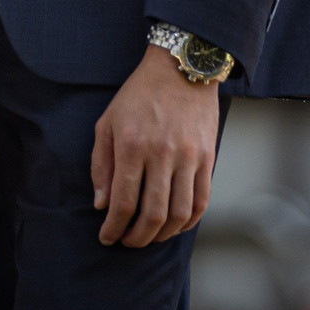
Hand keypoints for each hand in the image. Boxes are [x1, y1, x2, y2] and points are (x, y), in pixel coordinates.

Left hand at [91, 46, 219, 246]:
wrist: (180, 68)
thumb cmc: (138, 94)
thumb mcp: (107, 121)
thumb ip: (101, 164)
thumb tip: (102, 205)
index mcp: (132, 145)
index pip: (123, 202)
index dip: (114, 228)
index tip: (107, 237)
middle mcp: (162, 154)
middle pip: (153, 214)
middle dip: (137, 238)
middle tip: (128, 241)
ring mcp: (189, 156)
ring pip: (179, 214)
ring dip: (162, 235)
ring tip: (150, 237)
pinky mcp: (208, 157)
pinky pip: (201, 201)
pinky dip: (188, 221)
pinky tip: (175, 225)